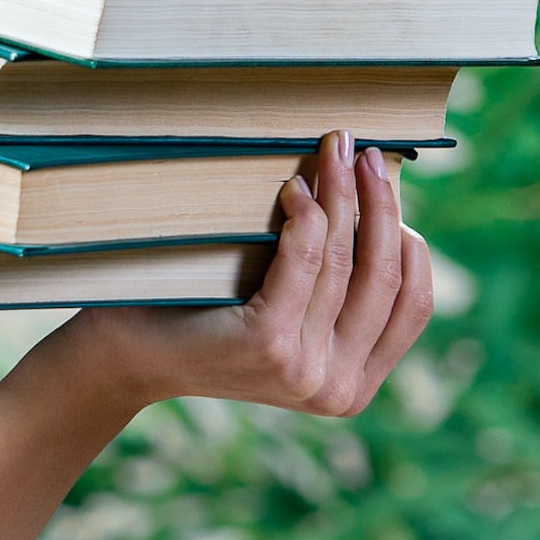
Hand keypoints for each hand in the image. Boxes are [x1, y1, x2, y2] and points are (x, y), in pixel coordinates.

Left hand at [61, 132, 433, 420]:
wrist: (126, 355)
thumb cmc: (205, 321)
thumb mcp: (288, 314)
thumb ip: (335, 290)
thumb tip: (382, 208)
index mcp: (353, 386)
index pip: (413, 303)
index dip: (408, 240)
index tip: (388, 190)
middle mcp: (337, 388)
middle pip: (385, 275)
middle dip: (380, 203)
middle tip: (361, 152)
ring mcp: (305, 370)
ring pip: (344, 259)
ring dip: (341, 194)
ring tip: (330, 152)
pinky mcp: (268, 343)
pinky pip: (305, 261)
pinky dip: (306, 216)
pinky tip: (293, 188)